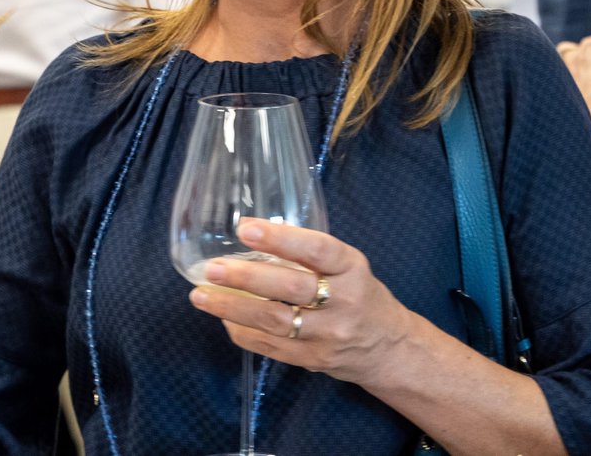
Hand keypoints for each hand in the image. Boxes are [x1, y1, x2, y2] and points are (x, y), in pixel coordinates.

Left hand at [187, 218, 413, 388]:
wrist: (389, 348)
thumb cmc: (361, 296)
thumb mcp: (349, 266)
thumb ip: (311, 255)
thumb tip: (253, 236)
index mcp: (352, 268)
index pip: (316, 250)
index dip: (280, 239)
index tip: (245, 228)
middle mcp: (343, 302)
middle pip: (290, 289)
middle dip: (245, 278)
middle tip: (212, 268)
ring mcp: (328, 335)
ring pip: (274, 321)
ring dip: (232, 308)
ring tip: (201, 295)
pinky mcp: (314, 361)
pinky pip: (271, 347)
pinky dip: (242, 331)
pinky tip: (222, 317)